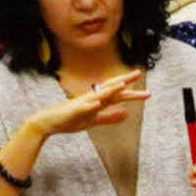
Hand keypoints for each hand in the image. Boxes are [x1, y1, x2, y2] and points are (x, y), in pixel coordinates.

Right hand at [21, 71, 147, 148]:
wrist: (49, 122)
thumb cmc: (70, 120)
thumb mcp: (94, 120)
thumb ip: (110, 117)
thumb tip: (127, 114)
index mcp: (97, 101)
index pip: (117, 94)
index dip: (131, 91)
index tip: (147, 90)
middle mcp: (91, 98)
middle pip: (111, 88)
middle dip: (125, 81)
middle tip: (139, 73)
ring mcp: (82, 103)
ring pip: (98, 95)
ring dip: (110, 89)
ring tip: (122, 84)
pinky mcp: (73, 111)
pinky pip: (83, 108)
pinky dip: (91, 105)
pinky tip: (98, 104)